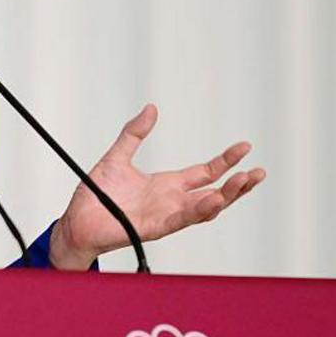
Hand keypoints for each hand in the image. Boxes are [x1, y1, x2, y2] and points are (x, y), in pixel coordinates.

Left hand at [49, 103, 264, 269]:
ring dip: (226, 197)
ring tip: (245, 182)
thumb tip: (151, 108)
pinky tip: (213, 200)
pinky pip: (181, 220)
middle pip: (214, 193)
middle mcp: (172, 201)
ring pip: (205, 208)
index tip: (245, 147)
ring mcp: (166, 216)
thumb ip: (134, 134)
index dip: (225, 161)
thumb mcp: (118, 156)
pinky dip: (198, 210)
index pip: (205, 172)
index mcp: (167, 185)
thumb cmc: (96, 195)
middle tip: (259, 172)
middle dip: (238, 184)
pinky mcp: (153, 228)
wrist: (77, 220)